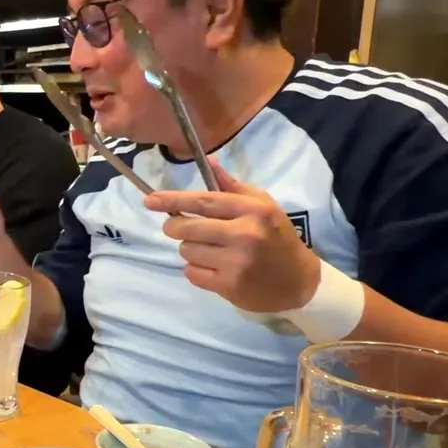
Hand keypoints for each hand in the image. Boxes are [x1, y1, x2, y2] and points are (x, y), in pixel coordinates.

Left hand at [143, 159, 320, 312]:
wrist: (298, 281)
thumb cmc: (277, 237)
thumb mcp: (263, 206)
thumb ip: (232, 187)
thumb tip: (208, 162)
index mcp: (252, 210)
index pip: (203, 201)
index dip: (172, 200)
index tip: (149, 200)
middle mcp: (244, 234)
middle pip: (187, 228)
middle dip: (174, 227)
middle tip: (177, 228)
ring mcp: (236, 262)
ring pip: (187, 251)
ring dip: (190, 250)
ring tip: (209, 250)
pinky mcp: (229, 285)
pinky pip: (191, 273)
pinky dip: (196, 270)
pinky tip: (214, 268)